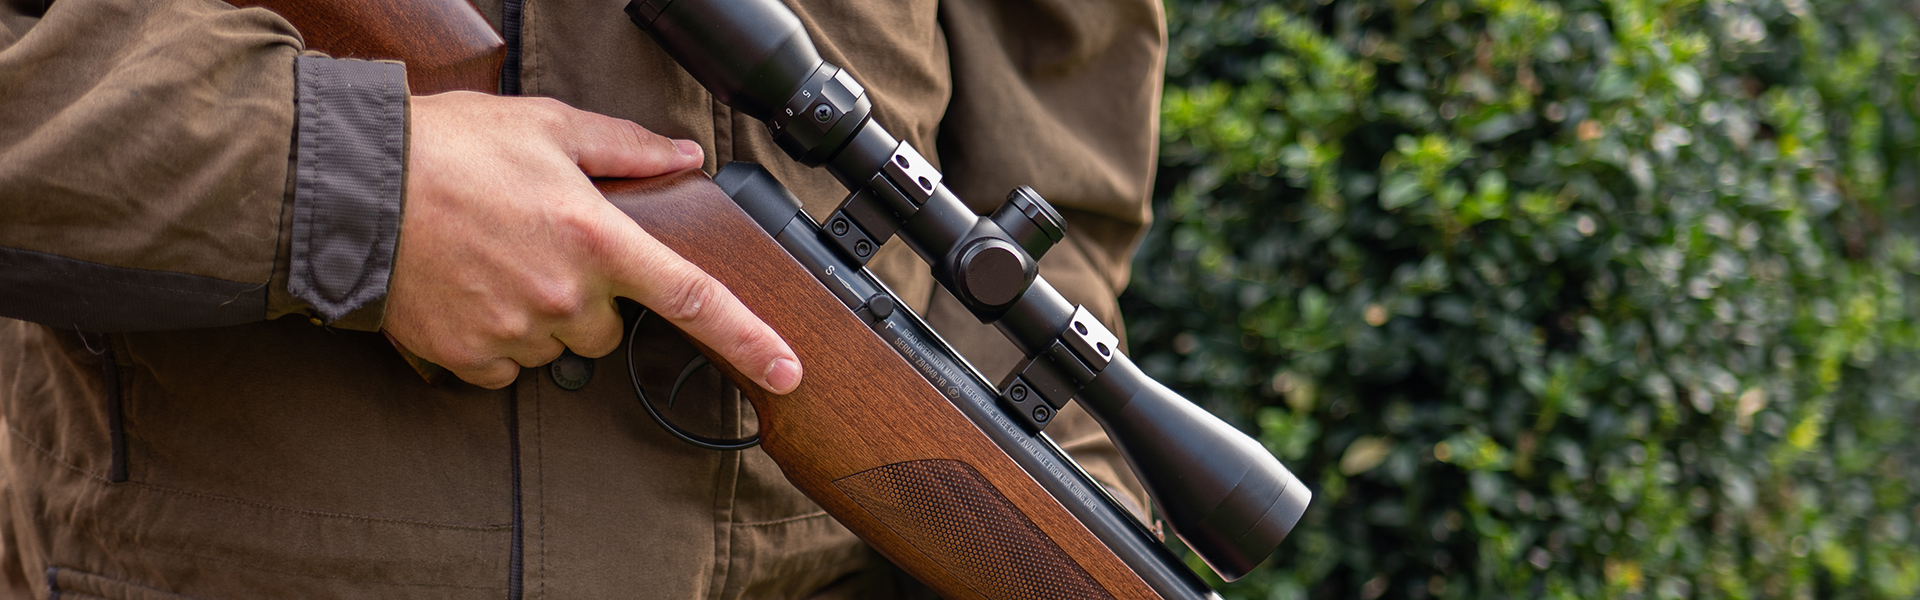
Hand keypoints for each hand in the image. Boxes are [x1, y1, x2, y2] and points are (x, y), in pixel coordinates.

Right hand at [382, 91, 802, 392]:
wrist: (347, 187)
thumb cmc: (447, 148)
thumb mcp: (546, 126)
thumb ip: (624, 148)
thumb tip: (682, 157)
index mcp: (597, 238)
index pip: (693, 298)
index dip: (749, 339)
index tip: (787, 372)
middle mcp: (565, 296)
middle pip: (609, 333)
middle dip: (589, 302)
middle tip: (540, 251)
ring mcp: (516, 333)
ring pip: (555, 349)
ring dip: (539, 318)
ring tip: (492, 262)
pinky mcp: (468, 358)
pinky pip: (503, 369)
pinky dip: (494, 339)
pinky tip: (466, 292)